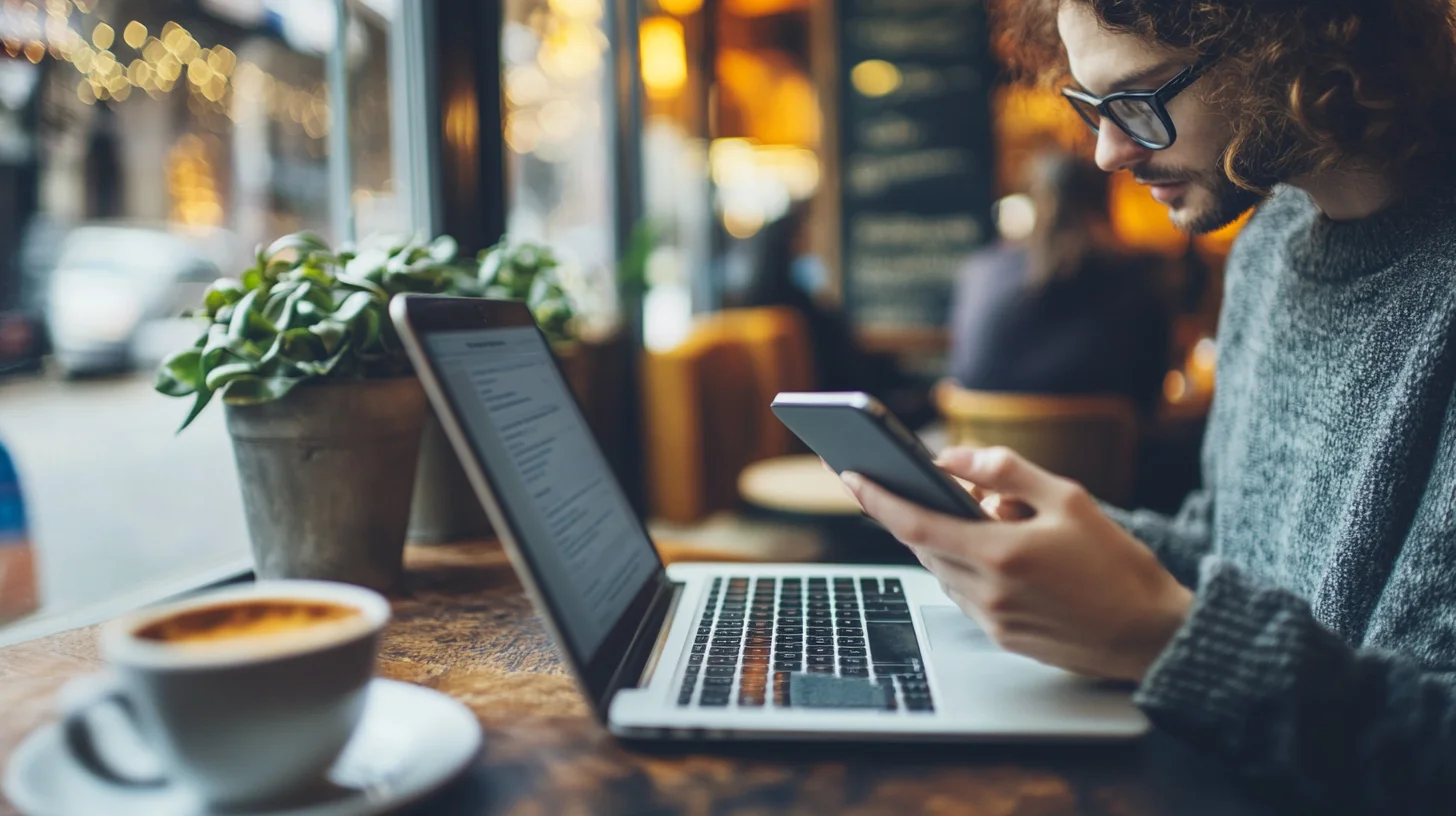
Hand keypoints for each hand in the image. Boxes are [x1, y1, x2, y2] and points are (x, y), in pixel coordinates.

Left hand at [841, 446, 1191, 681]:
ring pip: (943, 570)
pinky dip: (968, 567)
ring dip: (947, 541)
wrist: (1150, 633)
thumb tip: (953, 458)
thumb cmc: (1117, 563)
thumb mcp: (1069, 498)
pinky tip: (999, 552)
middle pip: (923, 546)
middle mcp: (988, 592)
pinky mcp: (1001, 638)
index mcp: (1002, 554)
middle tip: (913, 484)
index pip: (915, 524)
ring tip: (983, 518)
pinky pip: (965, 594)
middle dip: (914, 513)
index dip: (876, 499)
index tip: (850, 475)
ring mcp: (992, 620)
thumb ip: (1007, 472)